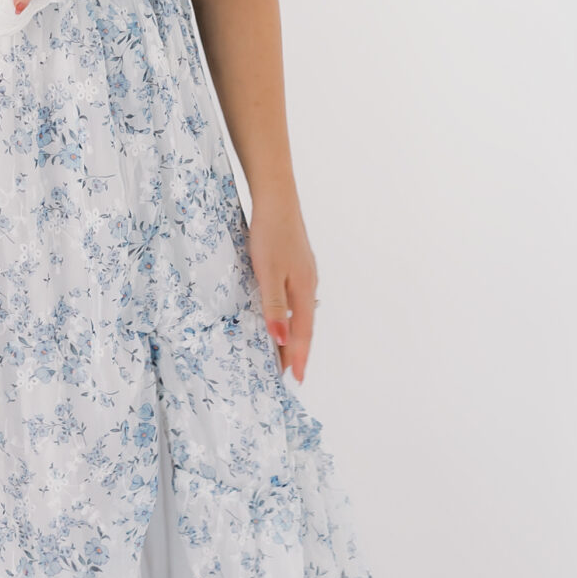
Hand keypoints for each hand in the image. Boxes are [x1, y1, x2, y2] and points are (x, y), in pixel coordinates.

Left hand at [248, 194, 317, 382]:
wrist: (276, 198)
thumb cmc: (270, 234)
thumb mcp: (268, 272)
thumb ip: (274, 306)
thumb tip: (281, 339)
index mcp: (304, 290)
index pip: (303, 332)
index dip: (298, 356)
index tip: (296, 379)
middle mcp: (308, 283)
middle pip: (304, 324)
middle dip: (297, 349)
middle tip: (288, 372)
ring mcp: (304, 272)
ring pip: (301, 311)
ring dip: (294, 333)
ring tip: (284, 351)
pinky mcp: (296, 262)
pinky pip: (296, 298)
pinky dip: (290, 314)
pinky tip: (284, 314)